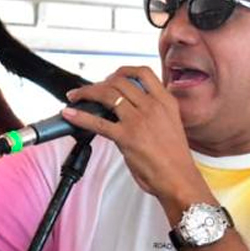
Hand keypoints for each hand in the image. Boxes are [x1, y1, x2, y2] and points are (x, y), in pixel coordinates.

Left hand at [62, 66, 207, 205]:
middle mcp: (153, 106)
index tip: (111, 77)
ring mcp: (139, 120)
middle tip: (88, 91)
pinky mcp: (127, 137)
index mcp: (166, 101)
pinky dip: (79, 116)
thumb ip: (152, 112)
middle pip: (119, 81)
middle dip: (99, 83)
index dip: (122, 71)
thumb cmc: (175, 158)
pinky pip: (97, 121)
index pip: (142, 73)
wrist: (180, 179)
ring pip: (106, 94)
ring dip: (86, 93)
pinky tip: (69, 114)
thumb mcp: (170, 124)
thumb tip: (127, 109)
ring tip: (75, 97)